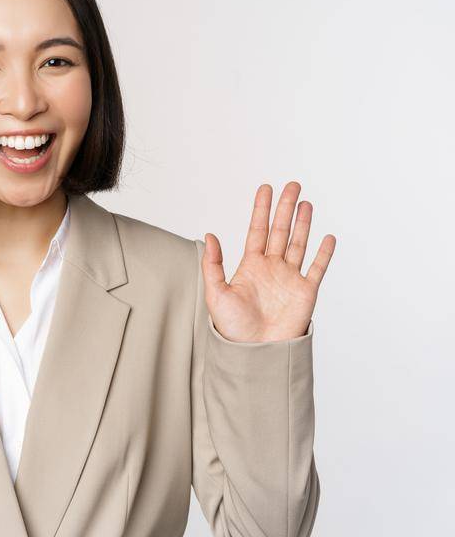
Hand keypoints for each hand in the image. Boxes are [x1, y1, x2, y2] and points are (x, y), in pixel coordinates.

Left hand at [201, 182, 336, 342]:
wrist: (254, 351)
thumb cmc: (232, 326)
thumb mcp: (216, 293)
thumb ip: (213, 265)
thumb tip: (210, 236)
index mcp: (250, 266)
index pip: (257, 230)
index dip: (261, 209)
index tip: (265, 188)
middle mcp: (272, 268)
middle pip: (280, 231)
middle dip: (285, 208)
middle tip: (292, 185)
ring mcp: (290, 278)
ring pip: (298, 244)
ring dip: (303, 224)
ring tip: (305, 203)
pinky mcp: (305, 292)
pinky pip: (317, 268)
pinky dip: (323, 253)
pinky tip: (328, 237)